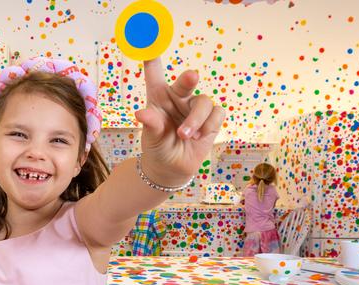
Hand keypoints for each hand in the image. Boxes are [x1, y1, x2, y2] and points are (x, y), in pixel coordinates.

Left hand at [135, 59, 224, 186]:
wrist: (171, 168)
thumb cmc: (157, 146)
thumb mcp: (151, 137)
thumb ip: (151, 124)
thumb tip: (142, 113)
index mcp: (158, 97)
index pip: (155, 74)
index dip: (153, 59)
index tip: (150, 42)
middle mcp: (178, 98)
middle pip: (186, 81)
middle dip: (189, 78)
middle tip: (191, 76)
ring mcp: (195, 107)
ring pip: (204, 102)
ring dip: (195, 120)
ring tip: (184, 135)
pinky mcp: (211, 119)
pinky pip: (216, 114)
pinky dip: (207, 126)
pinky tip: (197, 137)